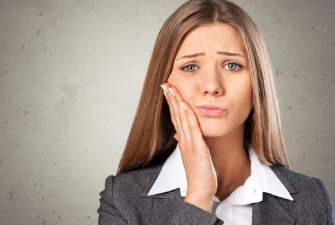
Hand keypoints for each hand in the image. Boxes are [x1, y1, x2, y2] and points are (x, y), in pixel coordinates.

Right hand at [161, 83, 216, 211]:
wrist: (201, 188)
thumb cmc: (199, 173)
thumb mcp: (191, 155)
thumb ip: (185, 142)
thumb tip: (179, 134)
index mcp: (182, 140)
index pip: (175, 117)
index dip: (171, 103)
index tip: (168, 91)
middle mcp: (183, 139)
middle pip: (175, 115)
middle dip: (170, 98)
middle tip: (165, 84)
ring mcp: (188, 143)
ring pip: (181, 118)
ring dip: (176, 101)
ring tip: (171, 88)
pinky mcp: (196, 147)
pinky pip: (192, 128)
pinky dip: (188, 115)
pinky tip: (185, 103)